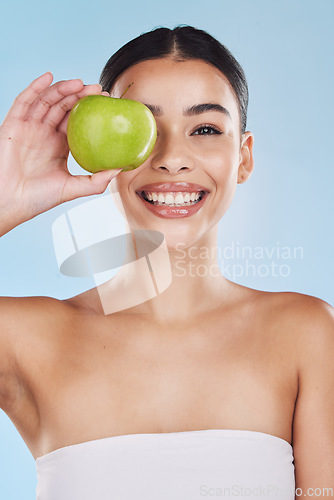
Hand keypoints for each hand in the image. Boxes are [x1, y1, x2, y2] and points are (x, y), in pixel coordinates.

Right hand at [0, 72, 120, 233]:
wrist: (11, 202)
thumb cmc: (38, 198)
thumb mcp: (73, 188)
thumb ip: (96, 181)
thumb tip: (120, 170)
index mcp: (59, 145)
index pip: (76, 120)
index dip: (89, 109)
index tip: (105, 101)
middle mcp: (45, 133)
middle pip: (63, 106)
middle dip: (80, 95)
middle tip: (97, 89)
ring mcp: (29, 127)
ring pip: (46, 100)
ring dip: (62, 89)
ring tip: (79, 83)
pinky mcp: (13, 124)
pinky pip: (24, 101)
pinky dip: (35, 87)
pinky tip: (48, 77)